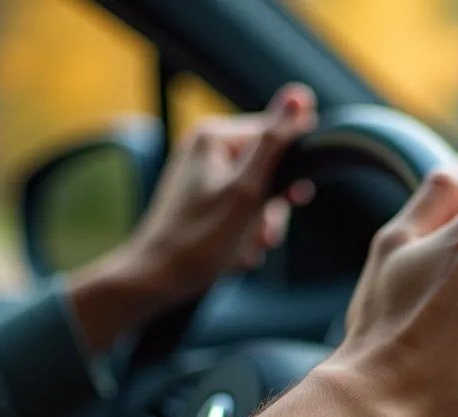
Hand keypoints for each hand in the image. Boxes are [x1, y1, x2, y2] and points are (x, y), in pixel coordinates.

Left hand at [67, 83, 316, 350]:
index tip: (292, 199)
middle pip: (270, 170)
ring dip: (261, 228)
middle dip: (272, 210)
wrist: (158, 280)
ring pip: (260, 197)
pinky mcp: (205, 202)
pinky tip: (234, 253)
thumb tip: (300, 95)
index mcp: (213, 137)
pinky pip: (243, 212)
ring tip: (244, 248)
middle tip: (259, 233)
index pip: (277, 136)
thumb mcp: (246, 191)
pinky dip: (245, 235)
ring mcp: (204, 176)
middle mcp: (206, 150)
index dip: (289, 172)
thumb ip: (274, 143)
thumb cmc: (199, 240)